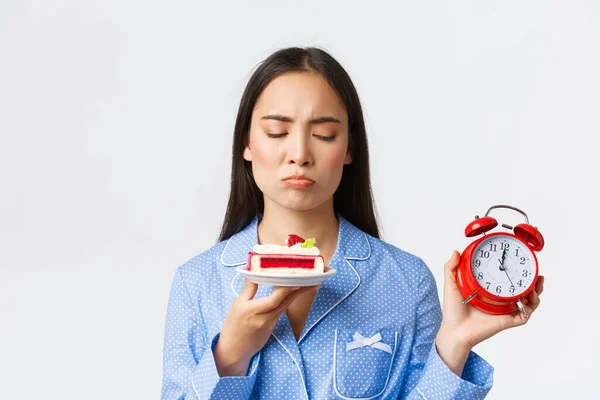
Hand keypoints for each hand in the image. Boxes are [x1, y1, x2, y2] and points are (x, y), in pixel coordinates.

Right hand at [214, 279, 318, 375]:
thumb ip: (249, 288)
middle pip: (285, 302)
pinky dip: (288, 300)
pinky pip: (282, 311)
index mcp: (253, 310)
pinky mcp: (272, 327)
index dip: (285, 289)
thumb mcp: (237, 304)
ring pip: (286, 306)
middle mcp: (264, 318)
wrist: (234, 350)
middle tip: (312, 280)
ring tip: (310, 284)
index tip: (295, 278)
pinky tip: (294, 293)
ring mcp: (270, 324)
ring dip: (297, 294)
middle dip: (300, 290)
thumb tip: (252, 270)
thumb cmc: (233, 326)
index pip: (274, 299)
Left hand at [435, 251, 544, 373]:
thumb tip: (456, 252)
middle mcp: (499, 301)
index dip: (514, 272)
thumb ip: (450, 268)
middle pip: (521, 290)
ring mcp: (505, 311)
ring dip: (536, 291)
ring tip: (537, 282)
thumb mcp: (451, 284)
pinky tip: (530, 296)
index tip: (518, 261)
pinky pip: (525, 314)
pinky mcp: (508, 320)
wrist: (455, 329)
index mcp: (488, 292)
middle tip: (535, 272)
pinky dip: (531, 305)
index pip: (505, 280)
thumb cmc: (453, 310)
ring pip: (528, 301)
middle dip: (531, 282)